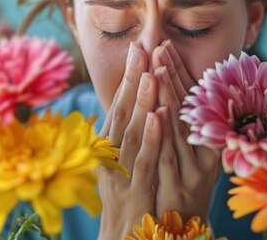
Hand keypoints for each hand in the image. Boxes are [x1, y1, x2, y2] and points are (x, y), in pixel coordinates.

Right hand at [97, 42, 161, 239]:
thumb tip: (141, 99)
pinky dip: (150, 137)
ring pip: (132, 131)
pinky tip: (158, 117)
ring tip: (150, 74)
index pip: (119, 103)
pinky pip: (143, 159)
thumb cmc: (128, 192)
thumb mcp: (125, 158)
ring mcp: (120, 171)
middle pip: (122, 111)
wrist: (122, 232)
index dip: (129, 76)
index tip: (139, 47)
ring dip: (141, 102)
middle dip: (133, 79)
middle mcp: (110, 153)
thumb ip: (130, 131)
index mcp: (108, 143)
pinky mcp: (133, 188)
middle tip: (143, 47)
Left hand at [151, 41, 220, 221]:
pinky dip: (165, 134)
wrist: (181, 226)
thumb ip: (179, 122)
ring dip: (169, 96)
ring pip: (180, 127)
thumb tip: (166, 88)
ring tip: (158, 69)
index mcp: (207, 139)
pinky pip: (171, 155)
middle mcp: (204, 150)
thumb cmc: (181, 185)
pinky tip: (158, 112)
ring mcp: (194, 168)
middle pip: (188, 108)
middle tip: (159, 47)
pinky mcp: (183, 185)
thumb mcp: (185, 153)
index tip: (164, 46)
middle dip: (172, 76)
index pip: (191, 99)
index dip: (178, 72)